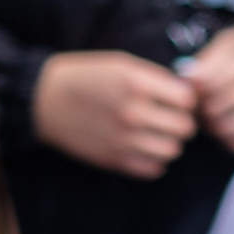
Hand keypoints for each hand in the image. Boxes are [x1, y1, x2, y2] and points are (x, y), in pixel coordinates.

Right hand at [33, 51, 198, 177]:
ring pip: (172, 150)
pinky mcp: (114, 160)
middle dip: (181, 122)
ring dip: (169, 142)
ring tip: (156, 133)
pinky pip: (154, 169)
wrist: (45, 101)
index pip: (187, 100)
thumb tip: (188, 94)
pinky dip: (154, 160)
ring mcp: (124, 139)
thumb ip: (155, 78)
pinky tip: (143, 147)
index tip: (175, 99)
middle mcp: (132, 112)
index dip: (185, 99)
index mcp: (135, 83)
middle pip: (184, 128)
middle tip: (168, 117)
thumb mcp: (121, 64)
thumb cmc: (85, 78)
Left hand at [185, 22, 233, 153]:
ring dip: (208, 125)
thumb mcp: (230, 43)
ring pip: (224, 128)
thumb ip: (207, 60)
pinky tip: (223, 123)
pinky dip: (224, 137)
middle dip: (198, 108)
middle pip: (214, 108)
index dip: (192, 88)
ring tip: (206, 113)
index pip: (208, 83)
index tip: (190, 85)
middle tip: (195, 103)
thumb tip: (185, 79)